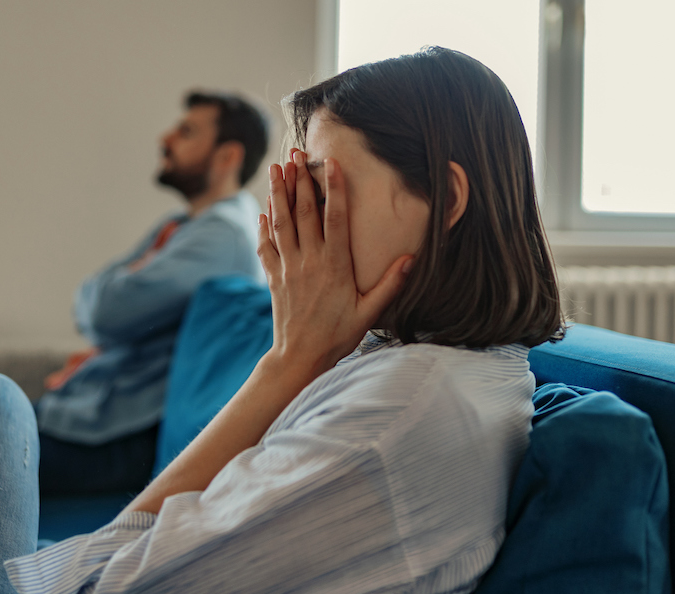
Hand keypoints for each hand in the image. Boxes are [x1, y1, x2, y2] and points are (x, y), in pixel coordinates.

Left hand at [258, 150, 412, 379]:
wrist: (300, 358)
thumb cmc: (338, 336)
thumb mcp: (369, 313)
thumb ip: (390, 284)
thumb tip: (411, 258)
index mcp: (335, 265)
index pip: (335, 218)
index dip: (333, 188)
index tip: (330, 163)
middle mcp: (309, 261)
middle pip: (303, 212)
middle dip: (299, 180)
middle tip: (295, 154)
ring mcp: (289, 268)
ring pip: (281, 223)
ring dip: (278, 193)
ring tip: (276, 168)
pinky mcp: (274, 278)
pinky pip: (266, 246)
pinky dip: (264, 226)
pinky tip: (264, 210)